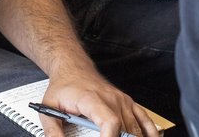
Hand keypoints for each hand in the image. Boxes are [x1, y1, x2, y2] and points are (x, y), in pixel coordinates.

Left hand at [40, 74, 157, 136]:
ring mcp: (121, 100)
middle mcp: (111, 99)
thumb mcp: (49, 107)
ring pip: (134, 128)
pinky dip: (149, 132)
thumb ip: (52, 130)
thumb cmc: (63, 87)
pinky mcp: (127, 102)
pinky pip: (144, 119)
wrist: (73, 67)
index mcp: (92, 99)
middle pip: (124, 130)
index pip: (110, 122)